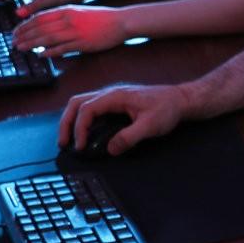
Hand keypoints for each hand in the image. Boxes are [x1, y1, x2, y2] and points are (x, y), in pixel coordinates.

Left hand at [11, 4, 133, 56]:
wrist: (121, 21)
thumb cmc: (101, 18)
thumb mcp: (78, 12)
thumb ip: (62, 17)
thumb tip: (47, 26)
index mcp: (66, 10)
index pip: (39, 17)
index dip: (25, 25)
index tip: (16, 32)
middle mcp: (67, 20)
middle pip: (40, 27)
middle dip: (24, 35)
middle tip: (13, 42)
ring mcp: (75, 32)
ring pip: (47, 38)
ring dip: (31, 44)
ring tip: (21, 48)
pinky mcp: (82, 43)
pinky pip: (62, 48)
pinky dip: (49, 52)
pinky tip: (41, 55)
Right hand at [56, 82, 187, 151]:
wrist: (180, 99)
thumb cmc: (167, 108)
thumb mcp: (150, 126)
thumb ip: (129, 137)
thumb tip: (111, 149)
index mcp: (115, 96)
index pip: (87, 110)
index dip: (79, 128)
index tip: (81, 146)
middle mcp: (110, 93)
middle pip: (77, 103)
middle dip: (66, 122)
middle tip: (63, 143)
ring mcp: (111, 97)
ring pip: (81, 103)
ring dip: (71, 120)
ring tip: (69, 139)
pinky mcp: (115, 102)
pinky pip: (91, 107)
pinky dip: (82, 119)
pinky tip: (84, 132)